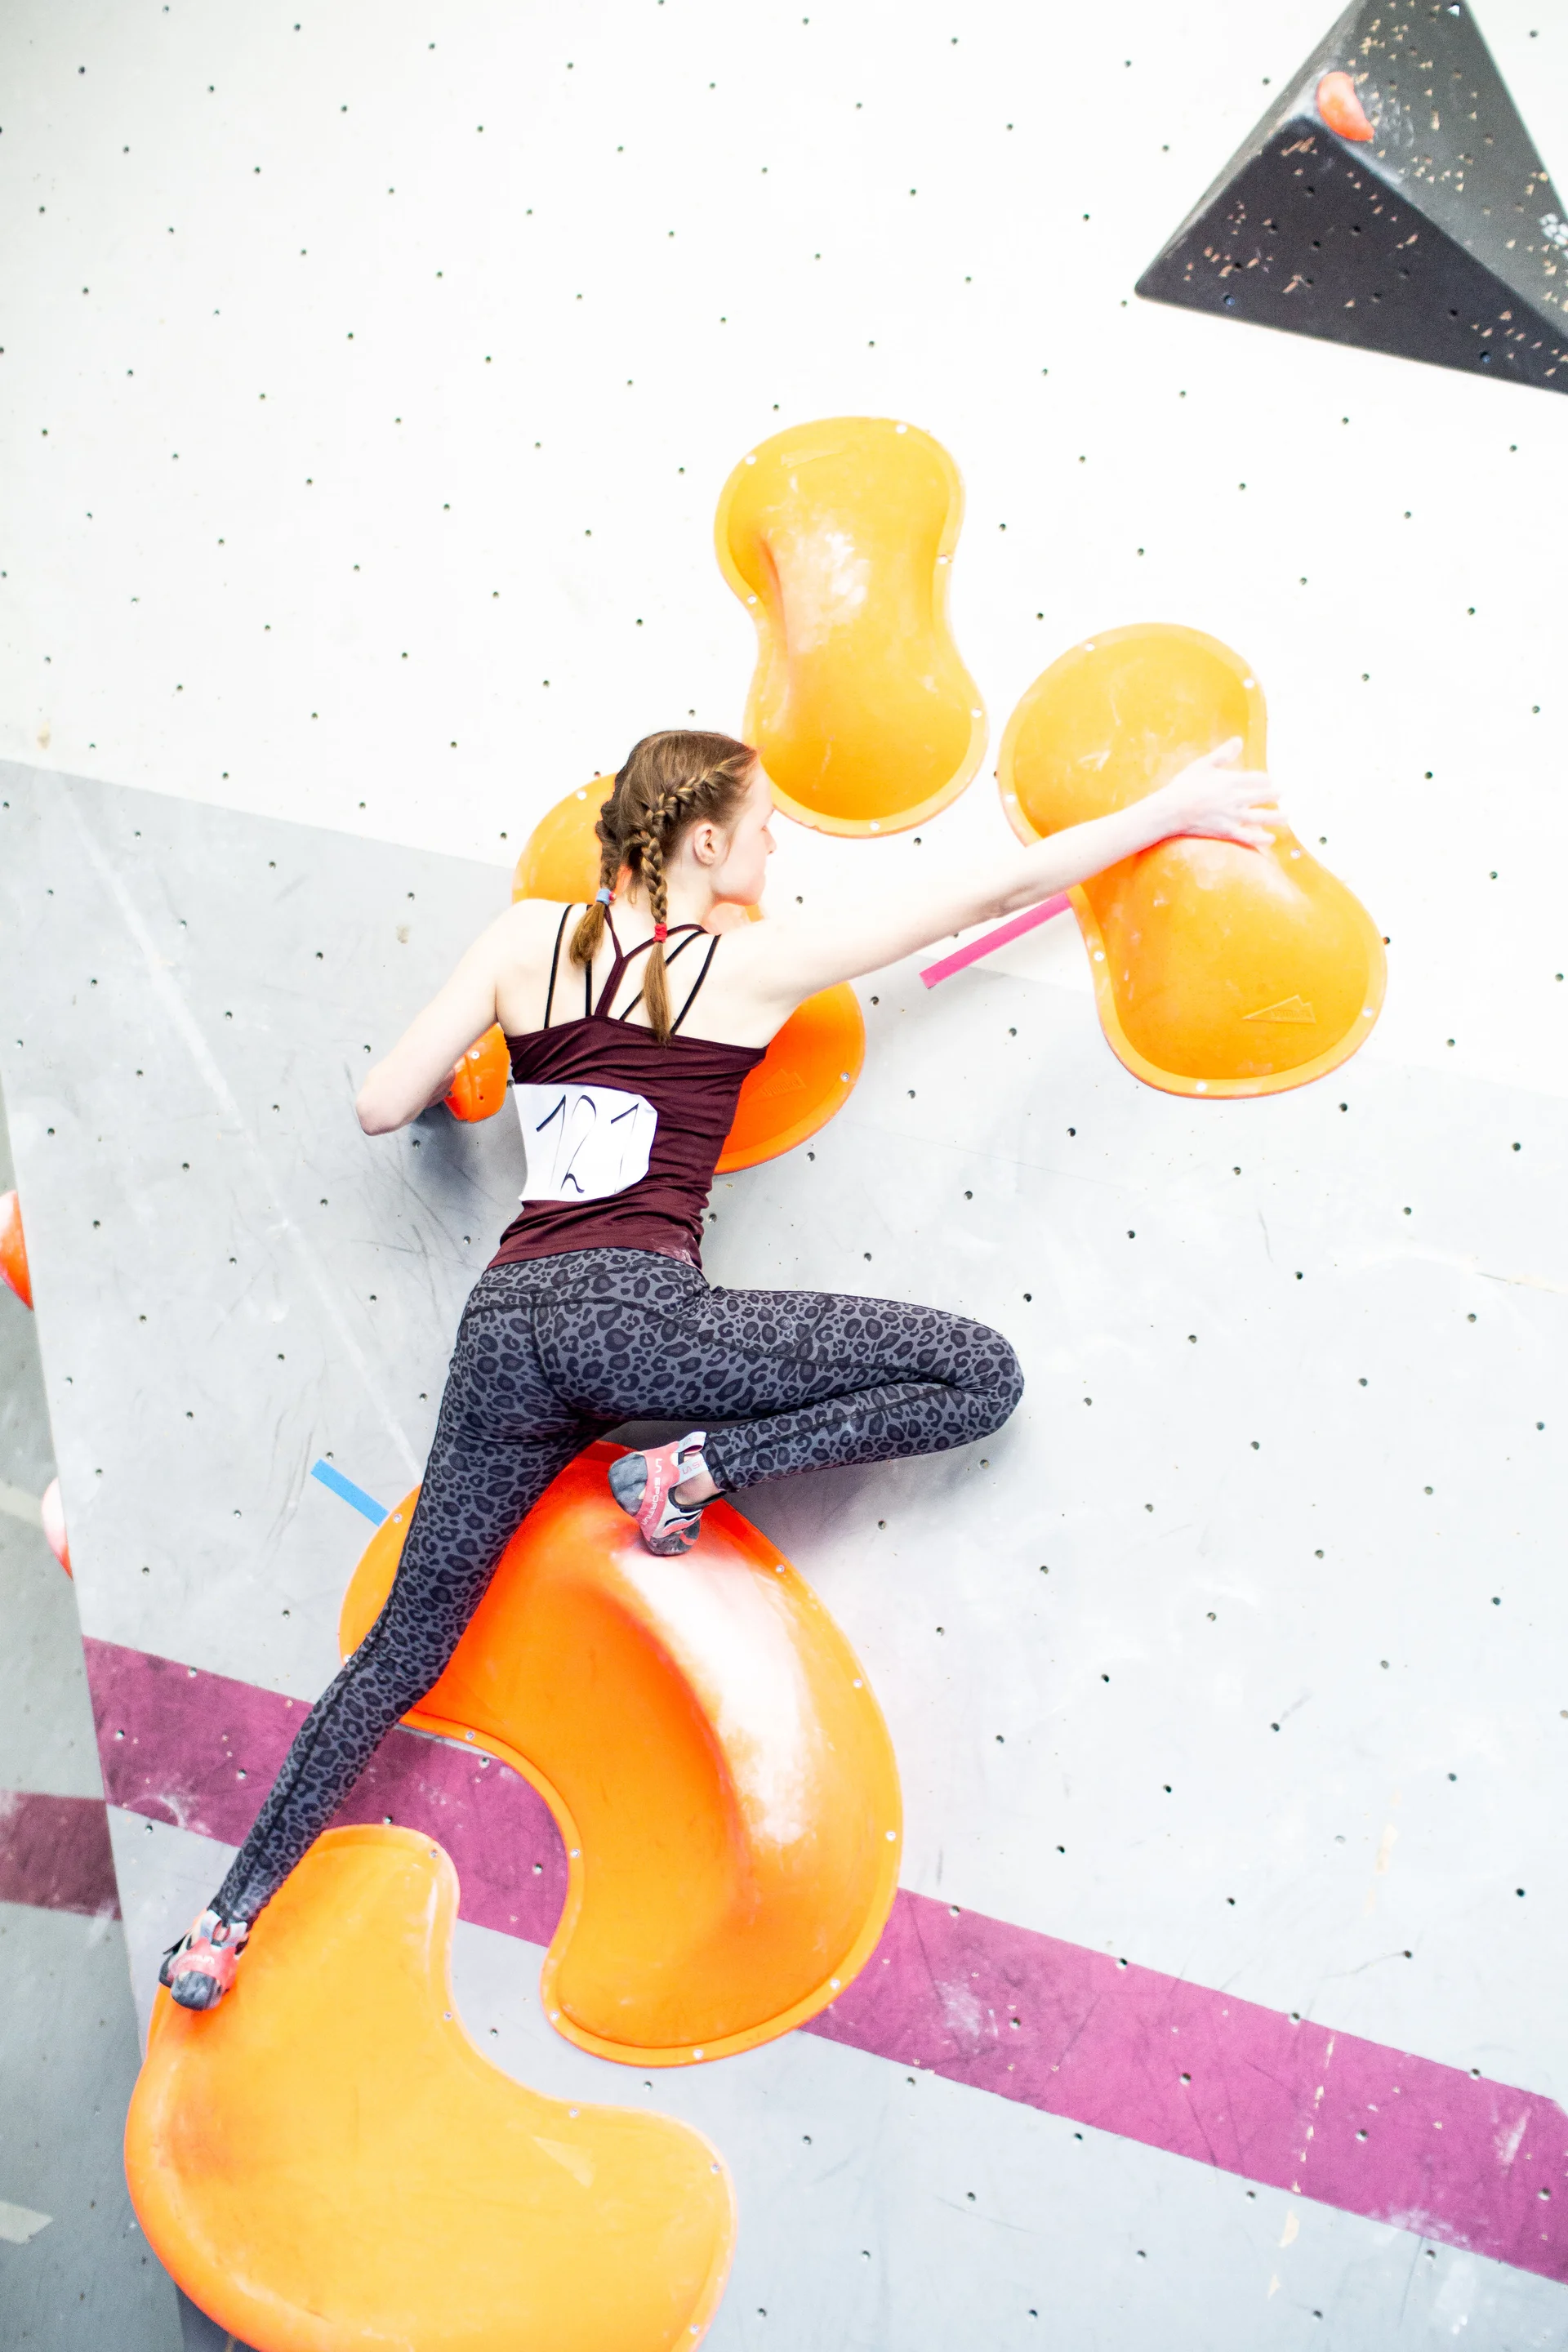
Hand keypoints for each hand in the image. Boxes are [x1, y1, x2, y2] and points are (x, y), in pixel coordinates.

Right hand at [1151, 738, 1276, 850]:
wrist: (1172, 810)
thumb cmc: (1185, 785)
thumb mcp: (1203, 764)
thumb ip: (1223, 753)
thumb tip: (1239, 740)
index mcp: (1232, 781)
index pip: (1257, 779)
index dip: (1264, 780)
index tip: (1268, 781)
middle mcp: (1236, 799)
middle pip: (1263, 796)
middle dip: (1275, 794)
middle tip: (1282, 793)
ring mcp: (1233, 816)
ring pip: (1261, 817)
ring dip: (1277, 817)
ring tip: (1287, 816)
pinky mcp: (1227, 831)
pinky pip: (1248, 837)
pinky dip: (1261, 839)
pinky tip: (1271, 839)